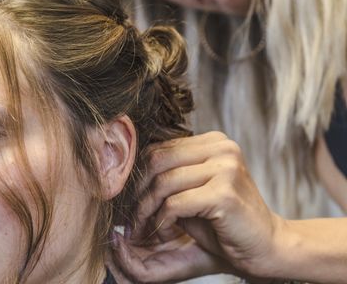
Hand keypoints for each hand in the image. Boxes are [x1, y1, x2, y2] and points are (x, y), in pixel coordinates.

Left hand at [114, 132, 284, 280]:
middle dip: (138, 191)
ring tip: (143, 228)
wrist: (267, 249)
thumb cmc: (225, 222)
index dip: (139, 174)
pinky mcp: (224, 193)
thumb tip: (125, 171)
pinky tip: (164, 232)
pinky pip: (175, 203)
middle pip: (157, 160)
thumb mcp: (192, 191)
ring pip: (163, 182)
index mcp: (213, 141)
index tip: (129, 199)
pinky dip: (162, 220)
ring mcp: (226, 168)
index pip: (160, 148)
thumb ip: (168, 175)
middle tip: (131, 217)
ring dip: (146, 209)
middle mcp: (221, 148)